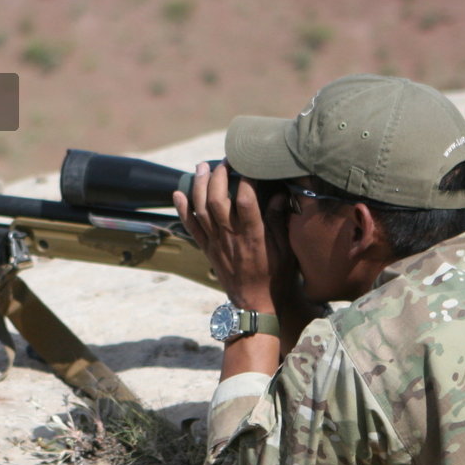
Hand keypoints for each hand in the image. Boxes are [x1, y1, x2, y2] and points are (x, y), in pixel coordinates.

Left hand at [173, 161, 277, 313]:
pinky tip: (178, 193)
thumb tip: (278, 193)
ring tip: (201, 166)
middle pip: (217, 200)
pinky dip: (182, 209)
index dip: (245, 179)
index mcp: (254, 235)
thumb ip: (280, 221)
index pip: (246, 200)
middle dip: (218, 176)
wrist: (255, 304)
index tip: (249, 164)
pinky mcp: (207, 249)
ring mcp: (216, 243)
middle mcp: (231, 236)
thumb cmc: (275, 277)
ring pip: (201, 209)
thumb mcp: (286, 249)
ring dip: (198, 185)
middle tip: (224, 160)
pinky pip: (190, 227)